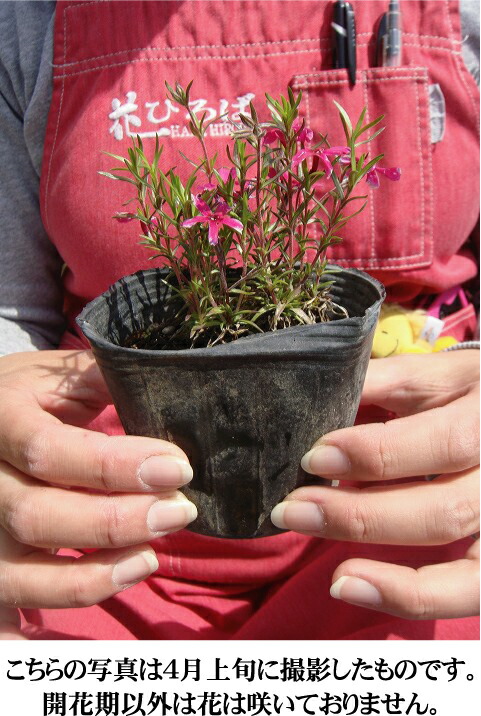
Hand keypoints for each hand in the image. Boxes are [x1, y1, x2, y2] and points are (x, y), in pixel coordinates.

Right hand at [0, 350, 196, 638]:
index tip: (178, 467)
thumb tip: (167, 384)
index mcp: (1, 421)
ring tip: (149, 559)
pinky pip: (2, 615)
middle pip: (37, 517)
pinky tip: (88, 625)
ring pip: (20, 574)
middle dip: (117, 521)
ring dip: (93, 576)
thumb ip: (102, 380)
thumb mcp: (54, 376)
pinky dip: (34, 632)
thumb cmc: (22, 398)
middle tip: (179, 511)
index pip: (51, 452)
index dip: (118, 465)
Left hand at [271, 351, 478, 619]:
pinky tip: (350, 587)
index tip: (315, 457)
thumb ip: (385, 381)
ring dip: (387, 573)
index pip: (444, 442)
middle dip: (363, 515)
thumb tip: (318, 392)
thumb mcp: (434, 376)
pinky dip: (408, 598)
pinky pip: (467, 592)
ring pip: (463, 565)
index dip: (379, 453)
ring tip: (327, 572)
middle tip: (293, 509)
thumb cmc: (465, 396)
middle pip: (447, 509)